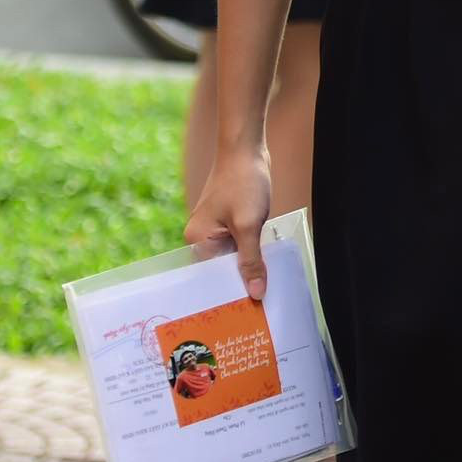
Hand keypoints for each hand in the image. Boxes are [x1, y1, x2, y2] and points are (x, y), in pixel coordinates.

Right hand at [185, 145, 272, 299]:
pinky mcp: (228, 221)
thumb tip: (256, 293)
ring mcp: (214, 229)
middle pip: (221, 270)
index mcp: (197, 241)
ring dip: (247, 268)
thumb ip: (252, 260)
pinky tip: (264, 265)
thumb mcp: (250, 224)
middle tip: (259, 305)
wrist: (246, 148)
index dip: (231, 292)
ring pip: (232, 258)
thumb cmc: (244, 182)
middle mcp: (200, 238)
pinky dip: (250, 253)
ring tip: (264, 290)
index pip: (213, 278)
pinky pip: (238, 245)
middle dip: (239, 283)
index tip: (247, 313)